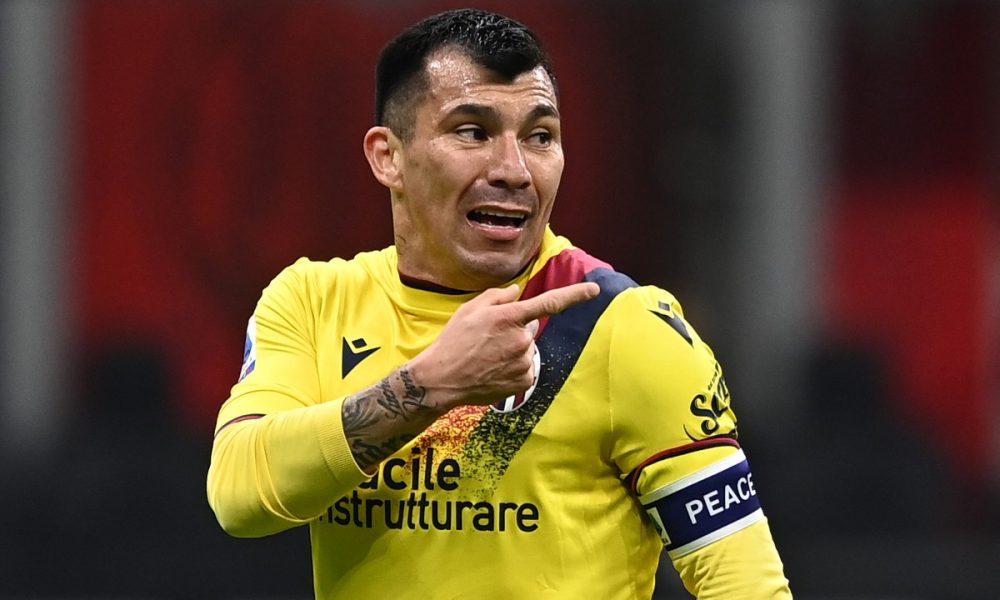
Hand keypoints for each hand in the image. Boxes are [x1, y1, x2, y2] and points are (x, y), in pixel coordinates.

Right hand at [408, 281, 599, 409]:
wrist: (442, 379)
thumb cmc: (454, 341)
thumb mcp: (470, 310)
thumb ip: (498, 296)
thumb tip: (517, 292)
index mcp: (509, 317)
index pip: (549, 303)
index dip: (575, 295)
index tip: (595, 289)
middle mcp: (521, 339)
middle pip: (529, 329)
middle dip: (515, 330)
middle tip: (488, 339)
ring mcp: (523, 362)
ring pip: (526, 350)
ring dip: (512, 351)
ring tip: (487, 357)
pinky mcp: (523, 381)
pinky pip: (525, 369)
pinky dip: (513, 369)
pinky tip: (492, 370)